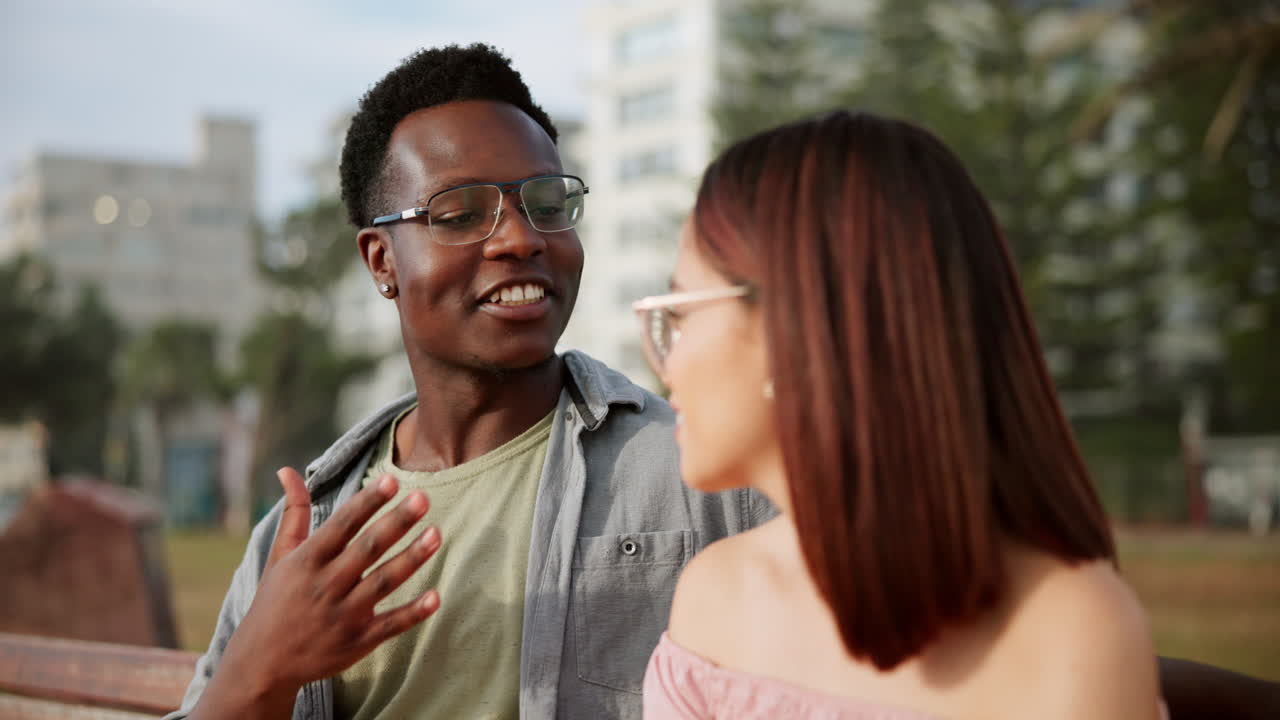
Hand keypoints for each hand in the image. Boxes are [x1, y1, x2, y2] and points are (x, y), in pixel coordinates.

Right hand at [192, 467, 441, 717]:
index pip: (342, 525)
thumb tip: (288, 470)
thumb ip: (294, 513)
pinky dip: (413, 613)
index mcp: (307, 561)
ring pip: (383, 582)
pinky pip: (390, 625)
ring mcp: (343, 616)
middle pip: (367, 549)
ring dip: (411, 558)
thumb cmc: (274, 601)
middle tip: (424, 497)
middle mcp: (325, 586)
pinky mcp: (358, 642)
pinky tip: (436, 596)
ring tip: (437, 533)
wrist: (261, 664)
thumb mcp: (279, 555)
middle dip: (396, 522)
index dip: (367, 502)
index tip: (392, 480)